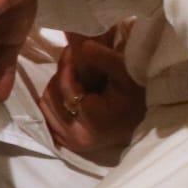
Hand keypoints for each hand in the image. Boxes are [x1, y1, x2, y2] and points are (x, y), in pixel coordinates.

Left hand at [41, 30, 146, 158]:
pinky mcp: (66, 142)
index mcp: (93, 122)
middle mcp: (78, 136)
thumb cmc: (137, 96)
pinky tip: (72, 93)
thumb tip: (82, 45)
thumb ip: (104, 58)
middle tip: (74, 63)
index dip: (67, 65)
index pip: (64, 86)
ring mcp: (70, 142)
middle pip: (51, 95)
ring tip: (76, 79)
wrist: (141, 119)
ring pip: (46, 104)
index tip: (73, 51)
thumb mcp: (127, 73)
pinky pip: (47, 115)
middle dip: (62, 76)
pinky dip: (56, 100)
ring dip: (57, 87)